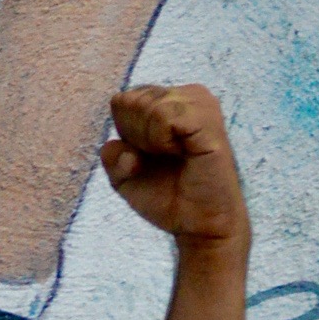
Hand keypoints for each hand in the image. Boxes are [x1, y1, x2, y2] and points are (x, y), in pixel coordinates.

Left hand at [101, 84, 247, 253]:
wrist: (197, 224)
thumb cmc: (167, 197)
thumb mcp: (125, 179)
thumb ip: (111, 157)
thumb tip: (113, 143)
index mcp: (169, 102)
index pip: (125, 99)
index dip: (126, 133)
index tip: (148, 156)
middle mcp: (188, 96)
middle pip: (134, 99)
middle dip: (136, 136)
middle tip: (162, 159)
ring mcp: (201, 104)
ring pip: (149, 105)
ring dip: (148, 140)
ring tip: (173, 156)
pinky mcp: (207, 119)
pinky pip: (164, 117)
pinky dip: (161, 141)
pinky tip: (180, 153)